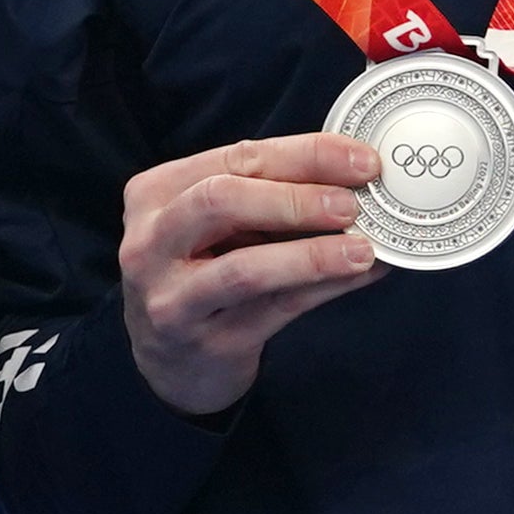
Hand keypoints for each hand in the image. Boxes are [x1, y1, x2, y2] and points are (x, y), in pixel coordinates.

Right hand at [118, 135, 385, 416]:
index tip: (361, 160)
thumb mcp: (215, 224)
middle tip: (351, 205)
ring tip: (361, 249)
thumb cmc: (200, 273)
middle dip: (296, 199)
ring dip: (312, 255)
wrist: (170, 359)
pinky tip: (358, 276)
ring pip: (245, 268)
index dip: (305, 155)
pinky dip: (323, 289)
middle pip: (222, 201)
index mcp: (155, 194)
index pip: (235, 158)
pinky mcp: (206, 343)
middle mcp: (151, 243)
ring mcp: (173, 298)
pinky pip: (274, 310)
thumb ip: (266, 195)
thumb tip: (354, 175)